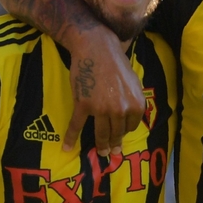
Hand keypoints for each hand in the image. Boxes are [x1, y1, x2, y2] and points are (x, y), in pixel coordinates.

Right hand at [65, 29, 145, 155]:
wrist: (97, 49)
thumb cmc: (117, 63)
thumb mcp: (133, 83)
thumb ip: (133, 100)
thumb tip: (132, 115)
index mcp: (136, 104)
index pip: (132, 126)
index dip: (125, 131)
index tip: (121, 135)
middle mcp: (120, 110)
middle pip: (116, 132)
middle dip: (113, 144)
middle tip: (111, 152)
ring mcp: (101, 109)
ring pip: (100, 132)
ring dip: (100, 144)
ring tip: (100, 152)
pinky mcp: (83, 105)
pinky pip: (76, 125)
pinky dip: (71, 138)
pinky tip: (67, 147)